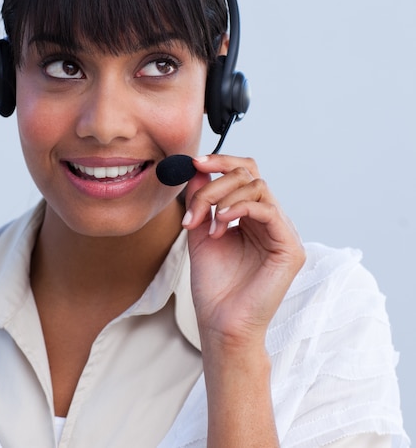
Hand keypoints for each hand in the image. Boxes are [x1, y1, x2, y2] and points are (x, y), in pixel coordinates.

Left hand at [182, 154, 305, 349]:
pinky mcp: (291, 247)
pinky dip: (240, 208)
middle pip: (250, 175)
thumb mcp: (200, 232)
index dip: (222, 162)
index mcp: (252, 216)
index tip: (195, 163)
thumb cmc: (213, 285)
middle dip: (216, 182)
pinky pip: (268, 209)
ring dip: (223, 197)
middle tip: (195, 202)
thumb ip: (201, 200)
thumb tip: (198, 168)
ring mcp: (283, 232)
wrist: (221, 324)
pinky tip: (221, 223)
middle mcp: (270, 220)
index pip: (244, 174)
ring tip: (208, 223)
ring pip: (258, 187)